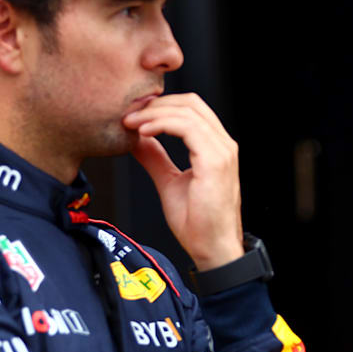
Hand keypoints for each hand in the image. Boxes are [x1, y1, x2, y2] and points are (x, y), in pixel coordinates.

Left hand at [122, 93, 244, 270]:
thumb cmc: (198, 223)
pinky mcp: (215, 161)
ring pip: (187, 111)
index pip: (191, 109)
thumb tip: (137, 140)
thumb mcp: (169, 182)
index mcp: (215, 147)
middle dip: (156, 103)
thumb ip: (156, 158)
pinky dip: (162, 123)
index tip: (133, 115)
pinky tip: (143, 132)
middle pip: (190, 102)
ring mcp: (222, 151)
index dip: (161, 105)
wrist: (212, 249)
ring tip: (130, 122)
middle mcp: (223, 145)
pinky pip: (187, 127)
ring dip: (154, 113)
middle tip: (129, 114)